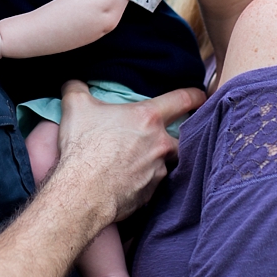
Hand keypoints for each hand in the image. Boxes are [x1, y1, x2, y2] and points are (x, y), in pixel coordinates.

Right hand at [54, 80, 203, 221]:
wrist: (83, 192)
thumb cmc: (83, 147)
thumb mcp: (76, 106)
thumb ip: (78, 88)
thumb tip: (74, 83)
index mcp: (149, 118)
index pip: (184, 100)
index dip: (195, 95)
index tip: (201, 96)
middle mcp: (161, 144)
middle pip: (180, 137)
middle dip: (173, 137)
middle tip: (158, 137)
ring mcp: (158, 170)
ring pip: (165, 162)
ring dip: (155, 160)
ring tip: (134, 160)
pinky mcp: (152, 193)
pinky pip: (152, 183)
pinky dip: (143, 180)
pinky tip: (126, 179)